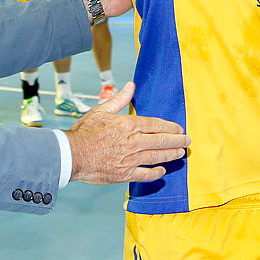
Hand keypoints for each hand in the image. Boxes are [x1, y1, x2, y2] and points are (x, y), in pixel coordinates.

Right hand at [65, 81, 189, 183]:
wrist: (72, 155)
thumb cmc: (85, 132)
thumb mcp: (102, 110)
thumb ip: (120, 99)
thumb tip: (131, 85)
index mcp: (128, 125)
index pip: (156, 125)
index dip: (171, 127)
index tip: (180, 129)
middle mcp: (133, 142)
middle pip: (161, 141)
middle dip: (177, 141)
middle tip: (187, 141)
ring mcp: (130, 159)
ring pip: (157, 157)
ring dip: (171, 155)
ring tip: (180, 154)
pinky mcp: (124, 174)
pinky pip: (145, 174)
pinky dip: (156, 173)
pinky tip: (162, 171)